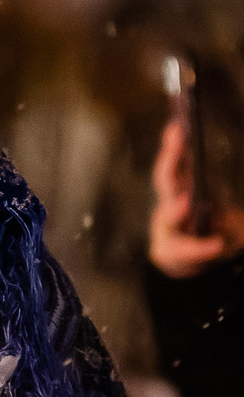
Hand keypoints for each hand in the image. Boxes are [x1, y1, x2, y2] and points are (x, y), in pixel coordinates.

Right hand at [149, 116, 243, 277]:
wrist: (209, 268)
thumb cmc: (221, 233)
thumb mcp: (230, 214)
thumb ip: (226, 208)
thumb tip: (219, 167)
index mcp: (185, 190)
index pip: (176, 163)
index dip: (174, 146)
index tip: (178, 128)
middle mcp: (171, 205)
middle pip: (165, 180)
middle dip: (170, 160)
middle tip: (179, 142)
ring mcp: (166, 229)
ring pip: (165, 217)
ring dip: (174, 209)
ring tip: (186, 203)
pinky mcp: (166, 252)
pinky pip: (177, 251)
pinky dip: (197, 248)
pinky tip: (215, 245)